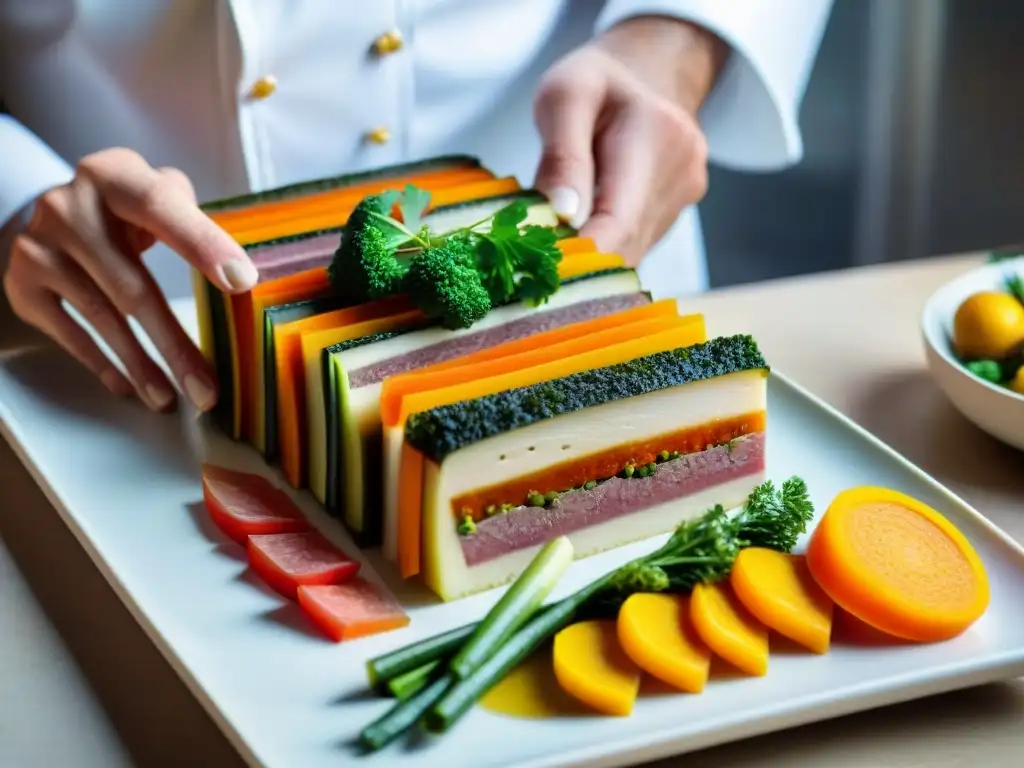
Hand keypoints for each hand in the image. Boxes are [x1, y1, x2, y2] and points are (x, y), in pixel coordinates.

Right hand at [2, 148, 255, 410]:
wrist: (49, 216)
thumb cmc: (125, 212)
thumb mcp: (154, 195)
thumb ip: (193, 218)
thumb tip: (237, 268)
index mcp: (113, 176)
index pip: (161, 206)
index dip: (202, 243)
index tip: (242, 282)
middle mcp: (68, 206)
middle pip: (132, 285)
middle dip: (174, 344)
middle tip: (206, 389)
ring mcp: (40, 246)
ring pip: (102, 317)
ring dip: (141, 365)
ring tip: (170, 398)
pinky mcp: (22, 282)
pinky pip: (69, 333)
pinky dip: (103, 364)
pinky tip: (130, 387)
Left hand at [532, 16, 728, 264]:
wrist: (648, 73)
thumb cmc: (597, 81)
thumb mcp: (564, 96)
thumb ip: (562, 154)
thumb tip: (562, 215)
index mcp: (655, 135)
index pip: (618, 221)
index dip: (579, 256)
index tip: (540, 270)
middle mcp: (681, 171)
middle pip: (625, 244)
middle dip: (578, 259)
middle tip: (532, 260)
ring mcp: (685, 195)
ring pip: (631, 251)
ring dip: (591, 254)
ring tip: (555, 236)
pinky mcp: (678, 210)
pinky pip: (636, 244)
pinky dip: (605, 245)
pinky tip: (583, 228)